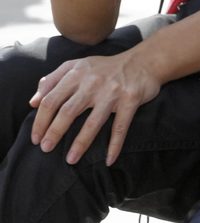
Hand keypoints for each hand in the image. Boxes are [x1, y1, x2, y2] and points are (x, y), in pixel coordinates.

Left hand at [30, 50, 161, 165]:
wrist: (144, 61)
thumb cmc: (105, 68)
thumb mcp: (77, 66)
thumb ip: (52, 80)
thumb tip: (32, 102)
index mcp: (76, 74)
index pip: (51, 100)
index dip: (40, 121)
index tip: (35, 138)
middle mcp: (92, 83)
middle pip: (67, 111)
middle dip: (54, 133)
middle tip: (45, 149)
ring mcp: (112, 92)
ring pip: (92, 122)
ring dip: (80, 144)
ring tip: (70, 160)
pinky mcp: (130, 100)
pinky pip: (120, 127)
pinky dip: (115, 145)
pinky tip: (109, 160)